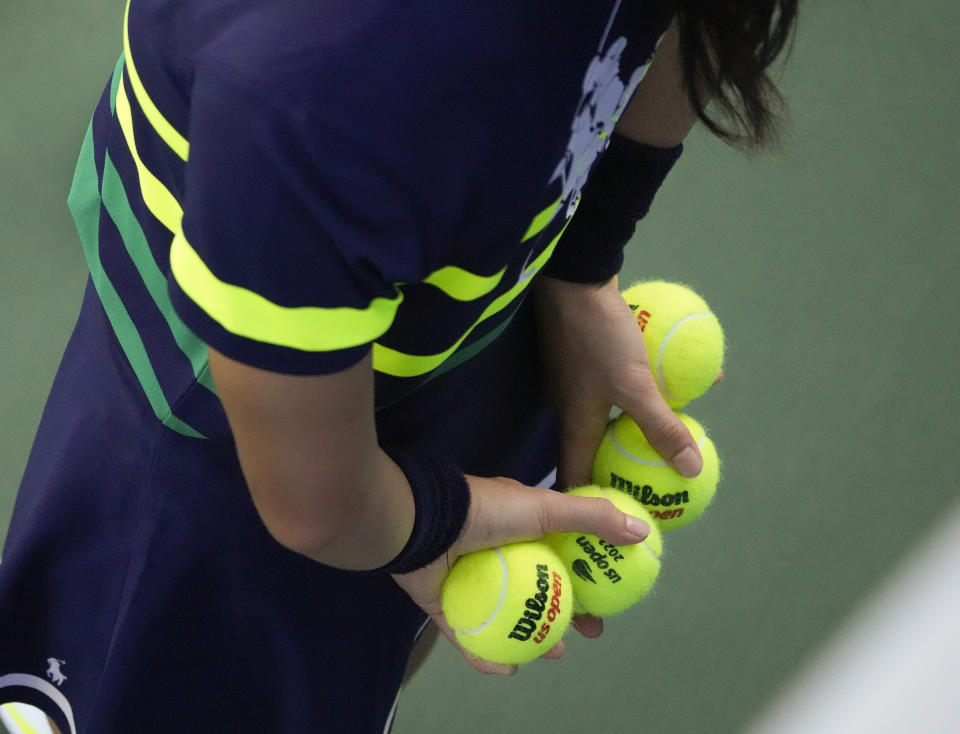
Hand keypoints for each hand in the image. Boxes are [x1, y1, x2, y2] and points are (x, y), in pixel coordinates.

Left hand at [392, 474, 651, 674]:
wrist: (421, 522)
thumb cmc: (485, 511)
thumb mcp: (545, 508)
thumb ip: (591, 518)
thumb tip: (642, 533)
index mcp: (521, 528)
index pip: (562, 555)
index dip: (588, 576)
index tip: (610, 597)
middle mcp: (498, 553)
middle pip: (539, 590)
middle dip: (566, 613)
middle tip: (586, 634)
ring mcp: (471, 580)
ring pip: (509, 617)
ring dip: (533, 637)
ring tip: (552, 653)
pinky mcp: (445, 604)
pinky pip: (471, 635)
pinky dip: (488, 653)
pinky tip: (508, 666)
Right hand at [533, 275, 703, 488]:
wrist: (574, 275)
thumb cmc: (597, 335)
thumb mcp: (636, 384)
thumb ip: (661, 428)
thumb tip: (691, 471)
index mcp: (576, 422)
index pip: (575, 476)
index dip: (591, 503)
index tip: (612, 522)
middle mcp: (572, 406)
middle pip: (597, 447)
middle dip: (622, 467)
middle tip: (652, 483)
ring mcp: (580, 378)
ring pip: (613, 412)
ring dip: (641, 425)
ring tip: (675, 435)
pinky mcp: (589, 353)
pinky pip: (625, 381)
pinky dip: (650, 386)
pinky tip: (687, 376)